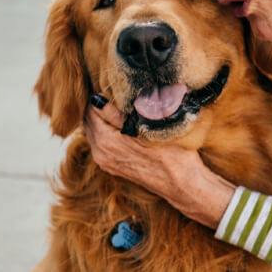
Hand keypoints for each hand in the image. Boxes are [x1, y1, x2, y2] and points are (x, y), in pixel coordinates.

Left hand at [85, 95, 237, 227]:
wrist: (182, 183)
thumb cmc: (170, 153)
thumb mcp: (144, 127)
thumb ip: (116, 114)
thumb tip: (97, 98)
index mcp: (105, 141)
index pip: (91, 108)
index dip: (101, 95)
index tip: (115, 87)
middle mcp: (100, 153)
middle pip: (89, 120)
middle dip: (99, 107)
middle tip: (117, 94)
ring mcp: (105, 161)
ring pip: (94, 131)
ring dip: (102, 119)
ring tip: (121, 108)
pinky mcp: (112, 166)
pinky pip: (100, 142)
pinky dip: (106, 131)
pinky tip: (123, 125)